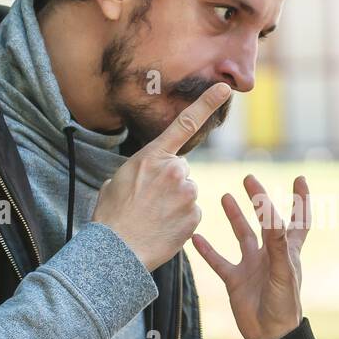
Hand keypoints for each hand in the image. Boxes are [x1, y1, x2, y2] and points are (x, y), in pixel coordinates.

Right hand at [92, 83, 229, 270]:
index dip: (207, 103)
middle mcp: (175, 170)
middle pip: (181, 170)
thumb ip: (141, 168)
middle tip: (148, 200)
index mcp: (153, 156)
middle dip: (170, 182)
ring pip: (187, 192)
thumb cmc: (112, 215)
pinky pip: (191, 213)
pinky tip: (162, 228)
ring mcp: (188, 193)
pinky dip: (180, 220)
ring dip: (175, 202)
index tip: (226, 88)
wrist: (116, 249)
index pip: (185, 122)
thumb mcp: (118, 179)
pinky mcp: (195, 216)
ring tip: (153, 216)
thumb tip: (149, 173)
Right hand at [191, 175, 310, 338]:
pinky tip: (196, 237)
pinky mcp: (235, 281)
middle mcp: (270, 255)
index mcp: (288, 251)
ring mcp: (252, 267)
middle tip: (249, 180)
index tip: (299, 178)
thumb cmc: (284, 305)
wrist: (270, 337)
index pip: (298, 219)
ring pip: (241, 236)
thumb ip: (276, 243)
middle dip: (258, 200)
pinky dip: (207, 250)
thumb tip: (271, 214)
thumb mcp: (283, 271)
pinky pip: (219, 261)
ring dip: (234, 217)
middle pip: (265, 221)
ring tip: (225, 197)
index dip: (301, 199)